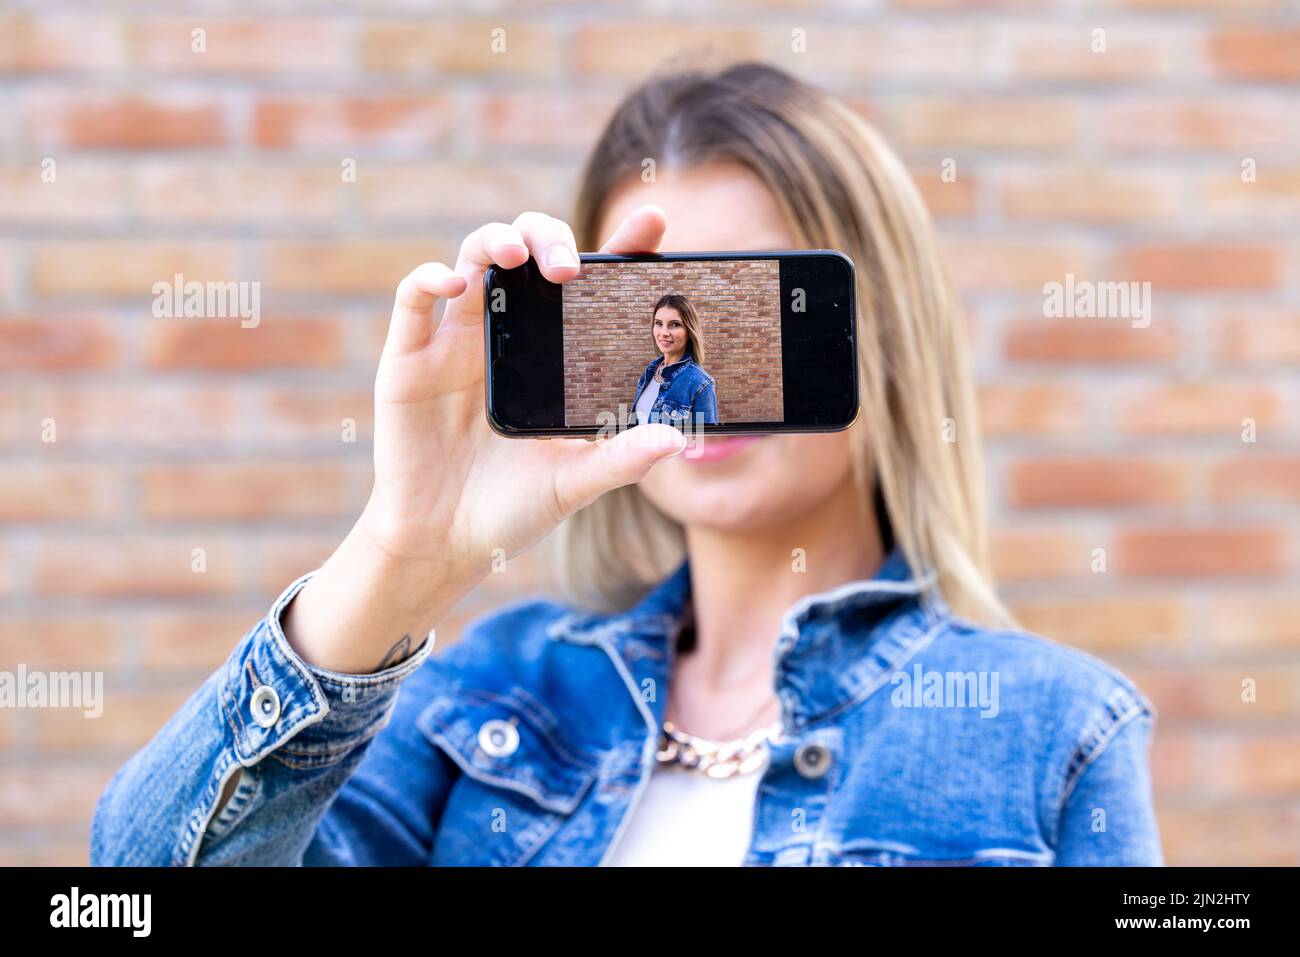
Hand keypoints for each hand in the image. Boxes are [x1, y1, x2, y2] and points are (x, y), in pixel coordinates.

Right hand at [360, 205, 686, 577]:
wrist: (445, 544)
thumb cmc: (513, 509)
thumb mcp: (575, 482)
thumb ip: (622, 458)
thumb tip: (679, 437)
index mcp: (552, 353)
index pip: (590, 285)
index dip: (619, 246)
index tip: (653, 221)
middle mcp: (507, 335)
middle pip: (528, 252)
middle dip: (549, 236)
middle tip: (570, 265)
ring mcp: (455, 342)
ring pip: (474, 259)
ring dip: (496, 241)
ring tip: (517, 256)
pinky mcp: (409, 359)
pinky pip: (412, 299)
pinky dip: (428, 279)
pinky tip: (452, 285)